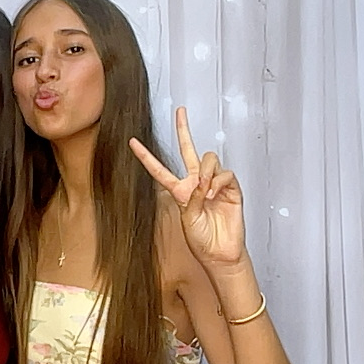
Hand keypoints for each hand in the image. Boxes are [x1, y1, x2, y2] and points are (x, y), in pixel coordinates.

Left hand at [128, 107, 245, 266]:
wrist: (220, 252)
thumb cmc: (200, 239)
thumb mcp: (187, 218)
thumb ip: (191, 198)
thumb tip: (202, 180)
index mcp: (179, 190)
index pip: (159, 170)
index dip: (145, 156)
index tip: (132, 141)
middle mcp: (195, 182)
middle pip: (188, 149)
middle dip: (184, 129)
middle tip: (180, 111)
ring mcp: (213, 183)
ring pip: (208, 159)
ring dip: (205, 171)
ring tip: (205, 190)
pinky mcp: (230, 188)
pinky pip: (225, 173)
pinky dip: (218, 181)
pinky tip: (215, 193)